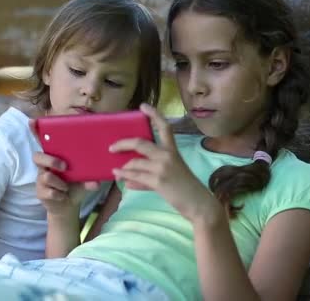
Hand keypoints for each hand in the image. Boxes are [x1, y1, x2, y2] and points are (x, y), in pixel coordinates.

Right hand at [29, 120, 99, 215]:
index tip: (32, 121)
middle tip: (65, 167)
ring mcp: (40, 179)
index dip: (35, 131)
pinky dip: (58, 194)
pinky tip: (63, 196)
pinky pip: (47, 191)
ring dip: (59, 182)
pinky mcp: (40, 192)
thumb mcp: (84, 178)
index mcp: (54, 156)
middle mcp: (44, 166)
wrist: (69, 205)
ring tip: (67, 187)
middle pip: (37, 156)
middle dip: (51, 160)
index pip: (42, 142)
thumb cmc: (75, 184)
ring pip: (44, 175)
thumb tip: (96, 182)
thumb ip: (89, 177)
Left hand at [110, 104, 219, 222]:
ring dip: (122, 167)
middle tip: (111, 147)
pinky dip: (125, 176)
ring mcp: (162, 167)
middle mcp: (167, 155)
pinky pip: (136, 176)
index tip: (143, 106)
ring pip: (134, 162)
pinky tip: (119, 177)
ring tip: (115, 171)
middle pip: (140, 143)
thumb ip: (149, 173)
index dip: (154, 114)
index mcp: (172, 149)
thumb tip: (128, 179)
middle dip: (123, 144)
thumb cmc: (185, 188)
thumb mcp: (171, 174)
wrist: (197, 202)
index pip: (164, 127)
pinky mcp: (158, 180)